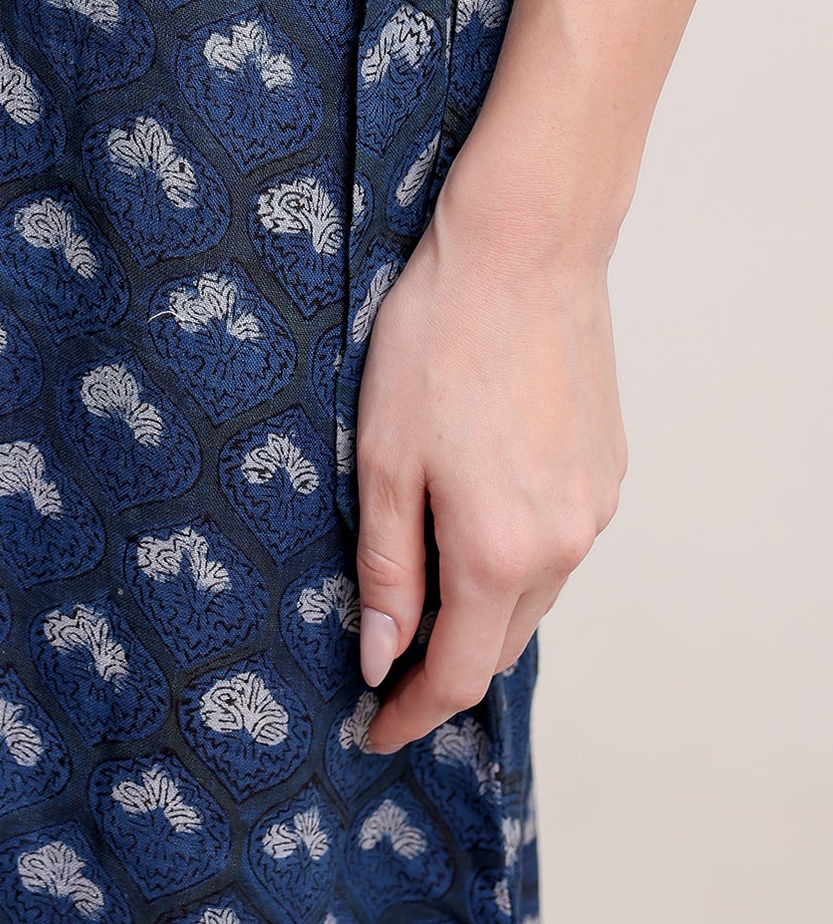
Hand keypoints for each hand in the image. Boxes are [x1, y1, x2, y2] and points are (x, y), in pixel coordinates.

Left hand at [353, 148, 626, 753]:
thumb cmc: (438, 339)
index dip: (409, 712)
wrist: (524, 250)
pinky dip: (517, 555)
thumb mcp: (382, 456)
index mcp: (496, 552)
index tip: (372, 729)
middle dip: (444, 667)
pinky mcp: (608, 469)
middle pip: (499, 642)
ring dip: (483, 608)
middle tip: (385, 668)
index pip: (455, 673)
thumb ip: (384, 565)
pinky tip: (477, 520)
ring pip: (534, 592)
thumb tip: (379, 654)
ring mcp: (594, 508)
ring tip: (424, 593)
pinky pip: (560, 542)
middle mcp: (562, 545)